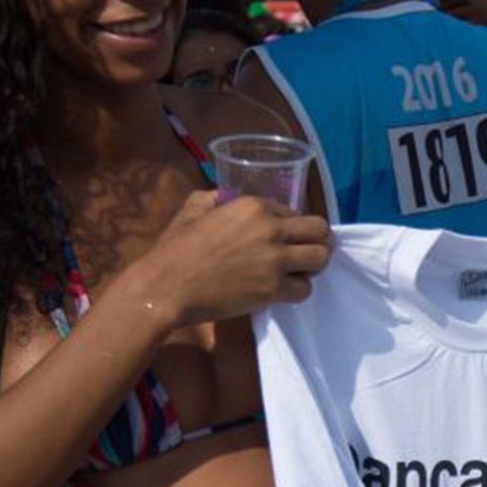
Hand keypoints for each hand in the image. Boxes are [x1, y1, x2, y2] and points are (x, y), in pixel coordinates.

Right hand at [137, 191, 333, 327]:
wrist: (166, 286)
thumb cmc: (175, 249)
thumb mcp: (193, 209)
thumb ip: (215, 198)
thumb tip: (226, 196)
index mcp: (253, 206)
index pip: (293, 211)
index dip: (291, 225)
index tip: (284, 237)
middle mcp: (271, 228)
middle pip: (319, 230)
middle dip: (318, 240)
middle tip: (307, 251)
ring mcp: (275, 259)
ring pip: (320, 258)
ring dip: (314, 265)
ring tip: (300, 271)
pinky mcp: (274, 289)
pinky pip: (305, 289)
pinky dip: (298, 290)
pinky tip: (284, 289)